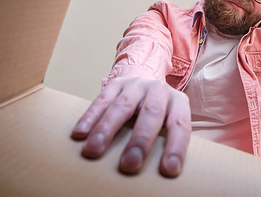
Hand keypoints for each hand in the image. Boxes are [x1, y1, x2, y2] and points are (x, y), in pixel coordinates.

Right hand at [71, 77, 190, 176]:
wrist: (146, 87)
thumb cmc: (160, 117)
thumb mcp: (169, 126)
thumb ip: (166, 143)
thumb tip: (158, 177)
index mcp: (178, 102)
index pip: (180, 125)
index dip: (176, 147)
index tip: (169, 170)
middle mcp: (159, 90)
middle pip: (152, 113)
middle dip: (140, 140)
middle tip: (130, 164)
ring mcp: (136, 85)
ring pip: (123, 106)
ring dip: (107, 129)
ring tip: (94, 151)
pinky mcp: (116, 84)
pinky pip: (101, 100)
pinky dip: (90, 117)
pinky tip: (80, 134)